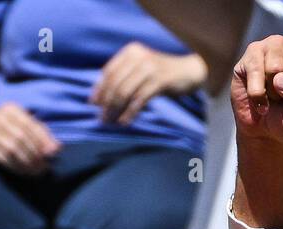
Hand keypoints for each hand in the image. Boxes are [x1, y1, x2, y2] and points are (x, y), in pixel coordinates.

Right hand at [0, 103, 59, 174]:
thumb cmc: (9, 127)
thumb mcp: (24, 124)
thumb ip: (42, 134)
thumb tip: (57, 148)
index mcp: (11, 110)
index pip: (30, 125)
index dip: (44, 140)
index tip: (53, 153)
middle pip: (21, 137)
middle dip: (35, 154)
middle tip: (44, 166)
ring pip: (11, 148)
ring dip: (26, 162)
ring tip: (36, 171)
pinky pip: (1, 158)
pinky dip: (15, 166)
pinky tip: (24, 172)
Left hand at [90, 43, 207, 125]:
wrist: (189, 71)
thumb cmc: (163, 73)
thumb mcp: (142, 68)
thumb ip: (125, 76)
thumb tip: (103, 96)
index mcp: (130, 52)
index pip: (108, 72)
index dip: (100, 89)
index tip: (94, 104)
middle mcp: (138, 57)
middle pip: (115, 83)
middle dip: (106, 103)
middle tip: (102, 118)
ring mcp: (149, 69)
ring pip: (125, 92)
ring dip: (116, 110)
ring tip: (111, 122)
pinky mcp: (159, 81)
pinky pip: (139, 100)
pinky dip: (130, 112)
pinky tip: (125, 121)